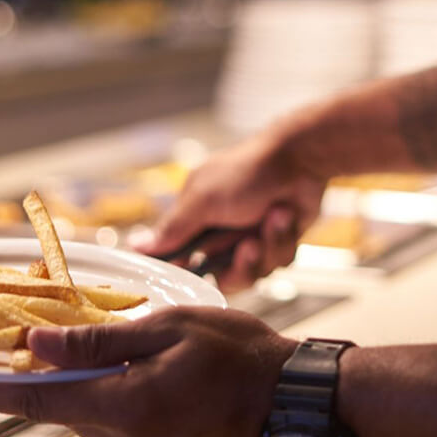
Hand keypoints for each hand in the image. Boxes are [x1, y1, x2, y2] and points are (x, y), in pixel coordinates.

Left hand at [0, 307, 295, 436]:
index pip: (41, 401)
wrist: (297, 403)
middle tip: (109, 347)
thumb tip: (37, 345)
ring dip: (115, 394)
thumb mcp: (170, 327)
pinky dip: (137, 413)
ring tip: (167, 370)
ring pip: (103, 422)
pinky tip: (177, 395)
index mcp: (126, 407)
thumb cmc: (242, 354)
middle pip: (75, 408)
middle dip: (78, 378)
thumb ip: (97, 341)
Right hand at [135, 133, 326, 290]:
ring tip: (274, 218)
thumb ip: (172, 229)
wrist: (302, 160)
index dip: (189, 272)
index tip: (199, 272)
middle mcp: (221, 232)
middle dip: (239, 263)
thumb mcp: (203, 200)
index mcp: (196, 219)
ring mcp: (251, 238)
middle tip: (249, 243)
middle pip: (221, 276)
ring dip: (266, 247)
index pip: (180, 260)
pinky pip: (278, 263)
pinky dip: (283, 240)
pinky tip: (287, 215)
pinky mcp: (278, 241)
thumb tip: (134, 247)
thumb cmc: (247, 173)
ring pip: (253, 273)